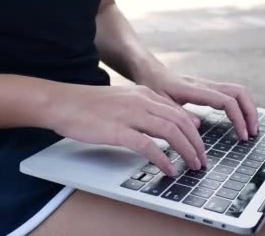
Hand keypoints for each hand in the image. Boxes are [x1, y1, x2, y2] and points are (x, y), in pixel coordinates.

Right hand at [38, 85, 206, 175]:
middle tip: (202, 160)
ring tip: (192, 165)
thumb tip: (169, 122)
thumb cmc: (89, 105)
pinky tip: (168, 169)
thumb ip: (147, 109)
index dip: (195, 132)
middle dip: (196, 143)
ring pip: (170, 131)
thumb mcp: (124, 100)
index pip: (180, 112)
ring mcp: (130, 115)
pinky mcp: (118, 130)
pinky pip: (148, 146)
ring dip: (186, 150)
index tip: (200, 146)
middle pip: (180, 122)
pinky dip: (163, 159)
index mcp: (144, 94)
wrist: (62, 102)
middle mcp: (142, 102)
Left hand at [136, 69, 258, 140]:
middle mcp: (205, 85)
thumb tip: (198, 125)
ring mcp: (208, 85)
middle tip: (252, 133)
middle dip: (251, 112)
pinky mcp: (207, 89)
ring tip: (250, 129)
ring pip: (238, 92)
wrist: (148, 70)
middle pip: (239, 92)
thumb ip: (177, 114)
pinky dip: (240, 107)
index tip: (242, 135)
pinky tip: (239, 122)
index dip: (238, 118)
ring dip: (248, 109)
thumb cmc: (151, 85)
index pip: (226, 101)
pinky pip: (231, 95)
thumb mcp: (159, 103)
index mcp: (195, 89)